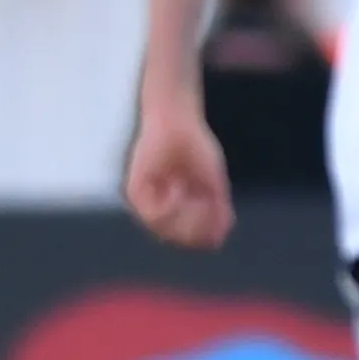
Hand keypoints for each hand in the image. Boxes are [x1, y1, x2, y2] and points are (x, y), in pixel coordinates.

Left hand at [125, 91, 234, 249]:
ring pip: (165, 232)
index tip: (222, 219)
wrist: (178, 121)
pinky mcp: (136, 193)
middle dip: (198, 228)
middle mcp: (162, 209)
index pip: (192, 238)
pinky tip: (180, 188)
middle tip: (209, 207)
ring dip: (185, 218)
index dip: (208, 235)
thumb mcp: (214, 182)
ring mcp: (148, 203)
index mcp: (182, 209)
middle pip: (179, 238)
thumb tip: (220, 238)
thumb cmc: (196, 146)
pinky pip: (153, 216)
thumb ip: (218, 211)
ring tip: (194, 194)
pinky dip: (171, 207)